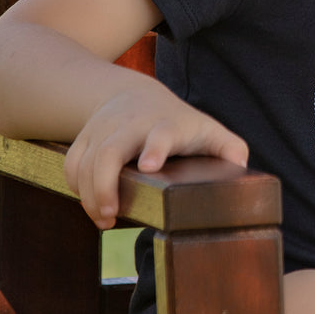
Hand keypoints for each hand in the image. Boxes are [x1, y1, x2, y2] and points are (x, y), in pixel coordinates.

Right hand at [64, 80, 248, 228]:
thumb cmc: (177, 122)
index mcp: (166, 125)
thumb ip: (229, 149)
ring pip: (85, 160)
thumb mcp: (207, 131)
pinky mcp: (85, 136)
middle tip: (110, 215)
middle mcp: (131, 125)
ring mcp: (105, 129)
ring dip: (88, 194)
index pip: (160, 134)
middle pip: (109, 151)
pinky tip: (90, 204)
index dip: (155, 148)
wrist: (134, 94)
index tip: (149, 165)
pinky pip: (72, 162)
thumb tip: (242, 170)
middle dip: (104, 186)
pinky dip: (75, 185)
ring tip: (104, 219)